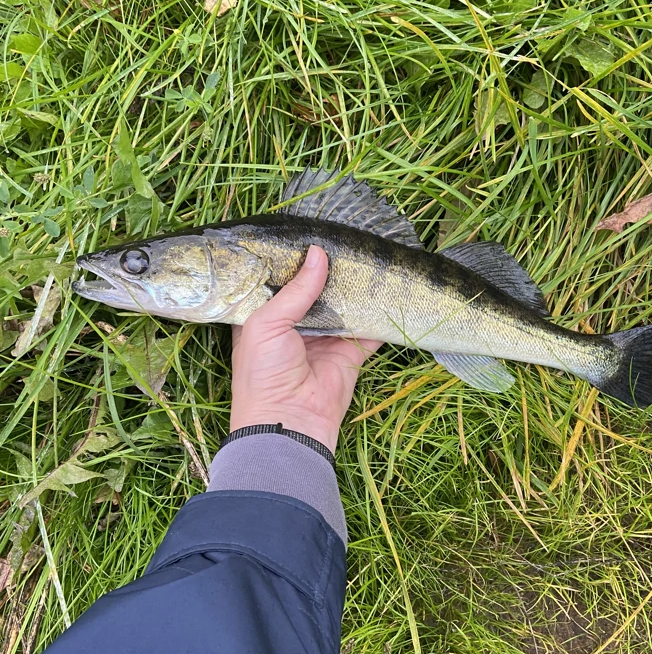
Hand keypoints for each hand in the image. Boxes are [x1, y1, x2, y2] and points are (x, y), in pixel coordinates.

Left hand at [230, 245, 380, 452]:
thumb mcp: (267, 324)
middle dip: (328, 269)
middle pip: (315, 290)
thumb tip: (318, 254)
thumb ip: (295, 290)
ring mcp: (326, 338)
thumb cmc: (263, 373)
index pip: (280, 282)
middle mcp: (296, 326)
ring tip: (367, 253)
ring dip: (354, 286)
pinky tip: (387, 287)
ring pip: (343, 305)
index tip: (310, 232)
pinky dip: (379, 312)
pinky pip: (368, 328)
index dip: (293, 261)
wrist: (289, 421)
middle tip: (345, 237)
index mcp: (266, 318)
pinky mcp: (351, 352)